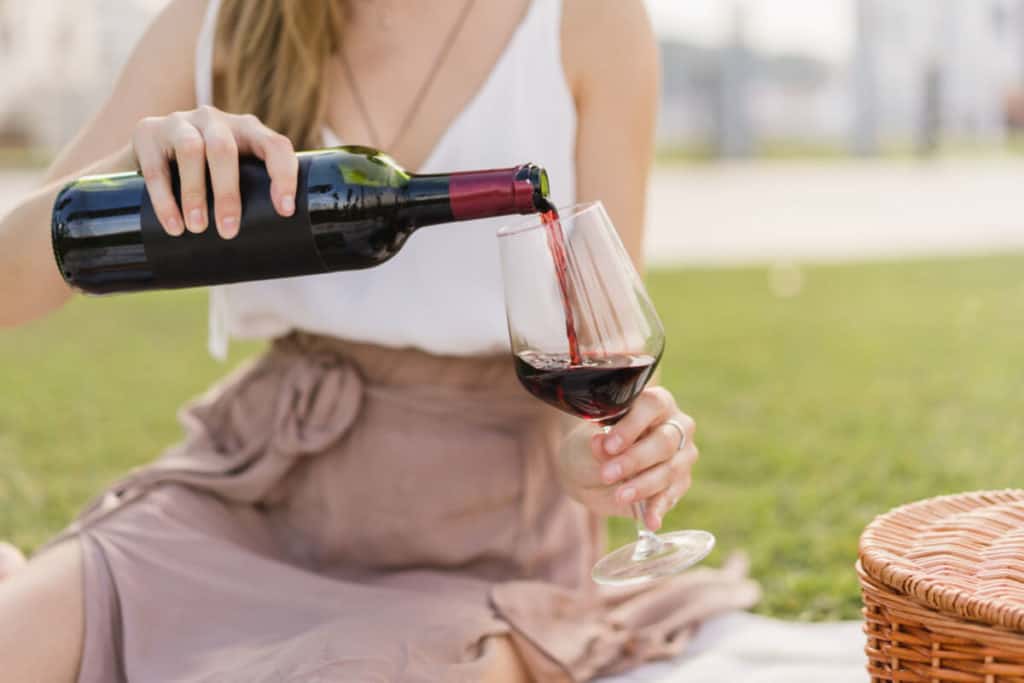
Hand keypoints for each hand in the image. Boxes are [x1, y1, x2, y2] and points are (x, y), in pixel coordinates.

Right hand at [132, 105, 297, 238]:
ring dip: (194, 193)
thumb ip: (255, 195)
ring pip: (190, 151)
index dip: (283, 175)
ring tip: (197, 227)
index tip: (284, 211)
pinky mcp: (147, 132)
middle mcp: (214, 120)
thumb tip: (276, 247)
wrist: (149, 155)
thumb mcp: (235, 175)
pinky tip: (173, 225)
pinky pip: (156, 167)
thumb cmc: (208, 175)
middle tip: (228, 231)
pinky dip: (164, 199)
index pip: (274, 145)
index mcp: (246, 130)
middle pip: (224, 149)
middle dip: (227, 192)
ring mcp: (179, 122)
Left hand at [556, 387, 697, 530]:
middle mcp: (675, 425)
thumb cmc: (590, 447)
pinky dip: (658, 508)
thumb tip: (600, 443)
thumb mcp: (583, 445)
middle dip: (635, 459)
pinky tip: (649, 520)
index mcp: (653, 403)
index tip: (608, 446)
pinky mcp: (679, 483)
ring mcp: (681, 455)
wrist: (589, 473)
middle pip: (665, 441)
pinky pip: (672, 495)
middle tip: (607, 474)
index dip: (631, 426)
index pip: (652, 406)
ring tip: (619, 495)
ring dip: (644, 485)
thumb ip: (594, 445)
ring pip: (671, 469)